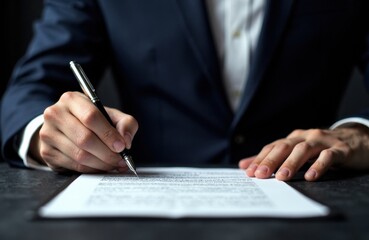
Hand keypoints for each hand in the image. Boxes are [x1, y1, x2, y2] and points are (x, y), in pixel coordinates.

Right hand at [29, 91, 138, 172]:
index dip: (108, 134)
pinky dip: (92, 169)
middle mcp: (55, 114)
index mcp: (71, 99)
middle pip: (85, 138)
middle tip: (121, 160)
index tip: (122, 146)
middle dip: (107, 153)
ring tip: (114, 164)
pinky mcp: (47, 151)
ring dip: (101, 163)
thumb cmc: (92, 120)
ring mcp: (48, 133)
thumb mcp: (111, 115)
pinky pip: (73, 165)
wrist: (65, 127)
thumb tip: (126, 141)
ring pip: (79, 155)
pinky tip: (101, 167)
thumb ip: (125, 123)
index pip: (91, 117)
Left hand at [239, 125, 368, 180]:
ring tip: (281, 177)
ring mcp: (324, 141)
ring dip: (291, 163)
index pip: (273, 147)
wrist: (357, 140)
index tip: (248, 172)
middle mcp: (306, 137)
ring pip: (304, 150)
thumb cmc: (322, 148)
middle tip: (259, 175)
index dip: (260, 159)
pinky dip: (319, 165)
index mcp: (294, 138)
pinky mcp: (341, 149)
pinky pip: (328, 156)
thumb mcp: (297, 151)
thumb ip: (272, 158)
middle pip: (285, 147)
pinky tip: (311, 176)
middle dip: (270, 161)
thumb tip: (244, 166)